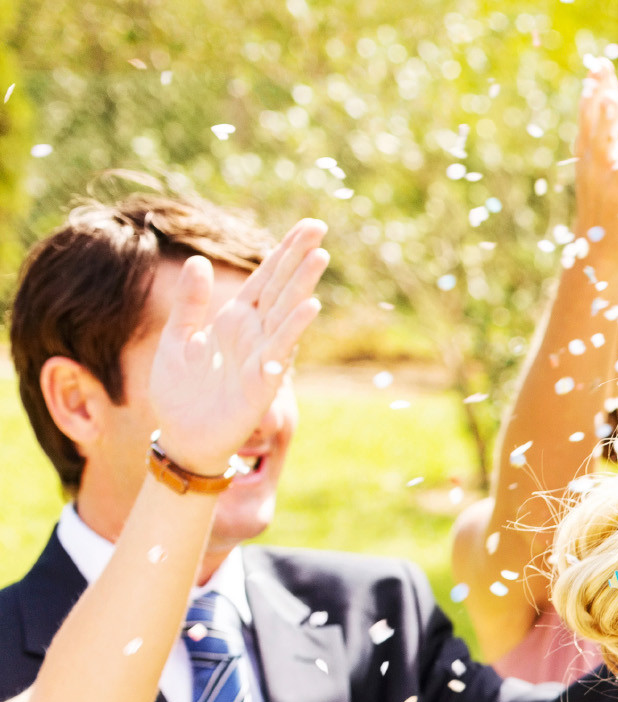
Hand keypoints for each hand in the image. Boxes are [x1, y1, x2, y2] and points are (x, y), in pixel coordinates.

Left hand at [146, 220, 328, 474]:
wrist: (182, 436)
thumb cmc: (180, 391)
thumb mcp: (176, 338)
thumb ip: (190, 303)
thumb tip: (197, 260)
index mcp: (235, 319)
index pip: (266, 278)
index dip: (284, 252)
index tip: (308, 227)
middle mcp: (254, 334)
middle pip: (281, 289)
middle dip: (299, 259)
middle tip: (318, 228)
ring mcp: (261, 356)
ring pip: (286, 314)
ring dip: (303, 286)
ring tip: (319, 258)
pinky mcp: (261, 383)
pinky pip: (280, 352)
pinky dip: (294, 330)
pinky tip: (309, 308)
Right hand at [571, 65, 617, 265]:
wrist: (599, 245)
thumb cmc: (600, 195)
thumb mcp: (594, 161)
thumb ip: (600, 129)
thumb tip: (605, 92)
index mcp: (588, 156)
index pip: (589, 118)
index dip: (594, 93)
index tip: (600, 66)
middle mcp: (600, 170)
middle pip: (602, 139)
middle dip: (605, 118)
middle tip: (610, 96)